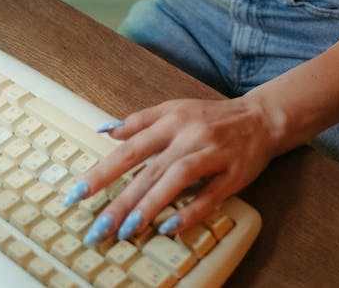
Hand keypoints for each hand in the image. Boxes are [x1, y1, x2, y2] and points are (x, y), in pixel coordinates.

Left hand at [65, 96, 277, 247]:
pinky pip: (209, 195)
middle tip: (97, 229)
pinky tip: (169, 227)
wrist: (261, 118)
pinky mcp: (233, 174)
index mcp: (172, 120)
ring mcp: (212, 154)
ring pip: (177, 179)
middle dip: (121, 201)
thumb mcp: (176, 109)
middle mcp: (189, 135)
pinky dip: (190, 211)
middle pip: (150, 169)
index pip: (131, 148)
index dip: (103, 172)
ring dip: (150, 205)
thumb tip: (106, 131)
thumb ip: (141, 121)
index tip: (77, 194)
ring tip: (126, 230)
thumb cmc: (212, 117)